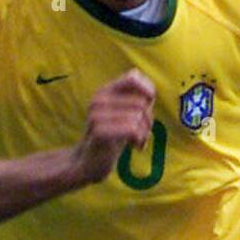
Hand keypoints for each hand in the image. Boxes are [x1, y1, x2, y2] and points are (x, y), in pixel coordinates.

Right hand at [72, 70, 155, 185]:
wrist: (88, 163)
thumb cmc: (112, 138)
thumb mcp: (124, 115)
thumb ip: (136, 101)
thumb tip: (151, 93)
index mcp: (105, 91)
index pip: (134, 77)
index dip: (148, 91)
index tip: (148, 109)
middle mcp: (99, 99)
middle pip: (141, 102)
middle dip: (148, 120)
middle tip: (142, 133)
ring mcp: (97, 114)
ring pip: (139, 116)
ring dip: (144, 133)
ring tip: (138, 141)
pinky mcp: (99, 131)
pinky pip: (132, 129)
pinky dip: (139, 140)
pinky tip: (134, 147)